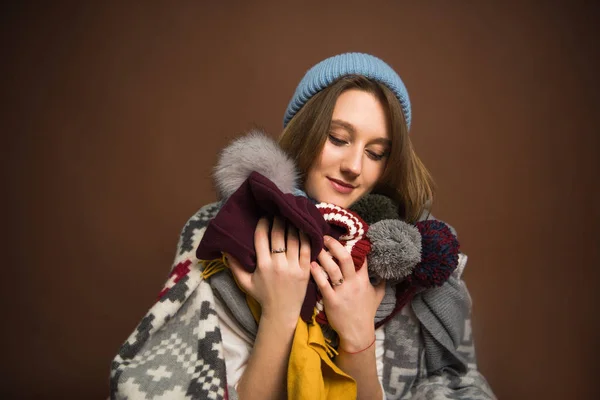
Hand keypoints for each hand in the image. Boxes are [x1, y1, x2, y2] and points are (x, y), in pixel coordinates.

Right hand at [227, 216, 311, 326]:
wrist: (281, 313)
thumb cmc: (262, 296)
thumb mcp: (245, 283)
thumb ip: (234, 266)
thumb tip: (226, 250)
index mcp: (262, 265)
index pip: (261, 238)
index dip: (263, 224)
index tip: (265, 217)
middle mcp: (278, 265)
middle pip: (278, 235)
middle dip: (279, 220)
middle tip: (279, 212)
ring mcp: (293, 267)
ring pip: (294, 239)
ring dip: (292, 225)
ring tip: (291, 217)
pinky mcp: (305, 271)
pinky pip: (307, 249)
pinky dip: (306, 237)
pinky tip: (304, 229)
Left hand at [310, 236, 385, 351]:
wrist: (358, 332)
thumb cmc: (366, 313)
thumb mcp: (377, 296)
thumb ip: (380, 283)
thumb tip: (383, 273)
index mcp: (363, 280)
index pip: (361, 257)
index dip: (354, 245)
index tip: (345, 235)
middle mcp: (353, 283)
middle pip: (345, 258)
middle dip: (334, 245)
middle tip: (325, 237)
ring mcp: (342, 292)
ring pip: (332, 269)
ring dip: (323, 257)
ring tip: (316, 248)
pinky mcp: (331, 300)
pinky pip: (323, 284)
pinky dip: (316, 273)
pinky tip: (311, 265)